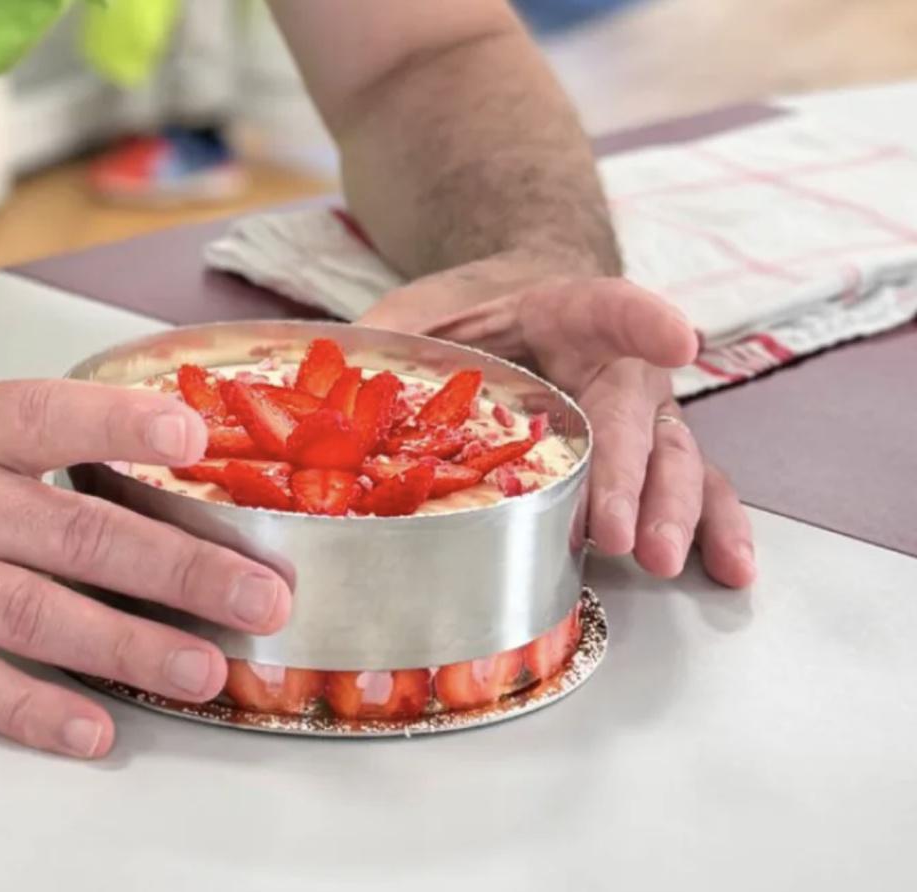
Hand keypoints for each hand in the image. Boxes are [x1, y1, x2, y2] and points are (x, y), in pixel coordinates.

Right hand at [0, 381, 290, 757]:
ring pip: (36, 616)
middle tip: (258, 597)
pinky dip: (32, 710)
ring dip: (129, 648)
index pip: (46, 417)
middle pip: (74, 535)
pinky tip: (93, 731)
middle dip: (178, 569)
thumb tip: (142, 448)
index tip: (191, 437)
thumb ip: (27, 434)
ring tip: (203, 669)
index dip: (119, 425)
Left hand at [359, 262, 755, 587]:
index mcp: (565, 312)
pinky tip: (730, 569)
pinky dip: (714, 528)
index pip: (608, 308)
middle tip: (616, 532)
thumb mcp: (421, 310)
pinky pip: (692, 487)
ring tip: (660, 559)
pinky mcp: (644, 455)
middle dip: (632, 476)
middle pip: (636, 416)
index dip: (642, 323)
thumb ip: (383, 341)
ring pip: (676, 457)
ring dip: (674, 512)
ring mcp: (637, 413)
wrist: (521, 302)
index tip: (679, 340)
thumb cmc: (475, 310)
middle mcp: (615, 365)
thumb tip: (316, 385)